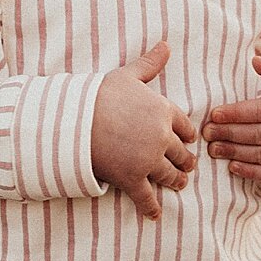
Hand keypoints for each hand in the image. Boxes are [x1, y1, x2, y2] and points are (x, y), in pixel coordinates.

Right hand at [91, 40, 197, 220]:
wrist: (72, 120)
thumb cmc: (98, 94)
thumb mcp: (126, 76)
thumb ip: (149, 64)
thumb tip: (166, 44)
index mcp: (163, 111)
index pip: (185, 127)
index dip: (187, 135)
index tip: (187, 141)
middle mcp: (161, 137)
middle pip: (182, 154)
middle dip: (185, 162)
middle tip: (186, 167)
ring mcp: (148, 160)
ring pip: (171, 176)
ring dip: (176, 182)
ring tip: (178, 185)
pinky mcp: (132, 179)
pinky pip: (147, 197)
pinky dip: (151, 208)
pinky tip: (154, 215)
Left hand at [202, 48, 260, 183]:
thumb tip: (255, 60)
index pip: (260, 111)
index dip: (234, 114)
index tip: (213, 115)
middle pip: (257, 134)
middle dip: (228, 134)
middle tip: (206, 133)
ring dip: (234, 153)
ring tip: (213, 149)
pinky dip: (250, 172)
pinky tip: (232, 166)